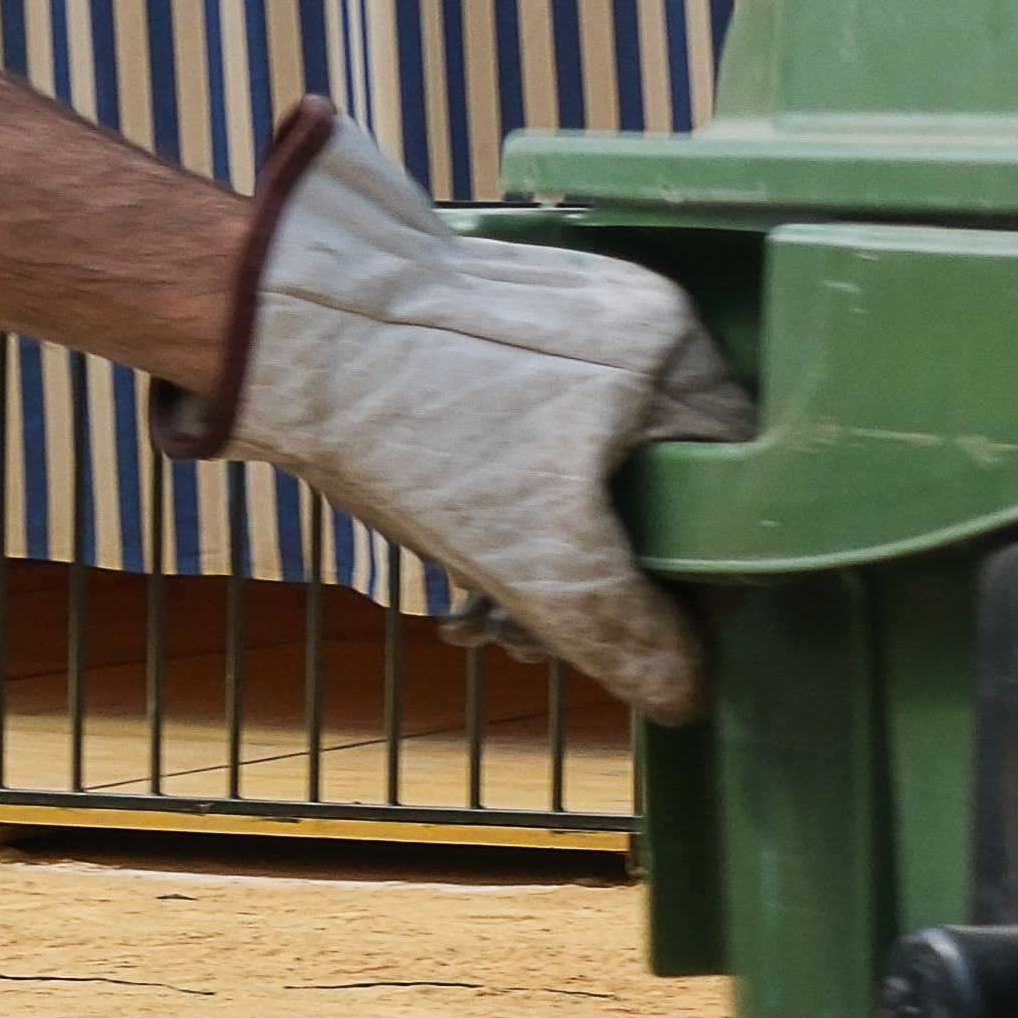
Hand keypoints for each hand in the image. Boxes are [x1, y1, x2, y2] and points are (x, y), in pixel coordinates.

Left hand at [199, 109, 757, 721]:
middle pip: (655, 496)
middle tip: (522, 642)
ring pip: (589, 481)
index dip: (692, 590)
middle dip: (590, 589)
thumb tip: (687, 693)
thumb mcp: (542, 559)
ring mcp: (567, 323)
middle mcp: (636, 326)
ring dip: (537, 567)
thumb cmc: (418, 426)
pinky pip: (537, 445)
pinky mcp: (499, 337)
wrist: (284, 327)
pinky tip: (450, 569)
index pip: (734, 495)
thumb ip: (629, 635)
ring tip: (472, 617)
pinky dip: (503, 514)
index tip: (634, 643)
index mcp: (674, 356)